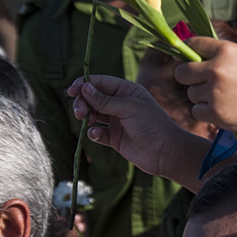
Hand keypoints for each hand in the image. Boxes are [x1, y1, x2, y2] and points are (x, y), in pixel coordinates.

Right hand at [69, 74, 187, 176]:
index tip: (71, 91)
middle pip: (92, 98)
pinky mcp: (114, 138)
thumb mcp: (129, 108)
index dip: (83, 85)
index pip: (99, 82)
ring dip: (85, 116)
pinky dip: (93, 133)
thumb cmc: (152, 125)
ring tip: (87, 121)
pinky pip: (96, 132)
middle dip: (82, 103)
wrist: (165, 153)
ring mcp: (116, 121)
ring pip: (92, 114)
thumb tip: (84, 87)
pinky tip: (98, 134)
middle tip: (80, 112)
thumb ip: (105, 100)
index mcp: (126, 90)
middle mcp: (120, 104)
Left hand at [174, 36, 236, 140]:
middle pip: (182, 72)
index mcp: (227, 50)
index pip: (193, 44)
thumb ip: (222, 58)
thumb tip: (192, 59)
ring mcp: (214, 91)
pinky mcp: (215, 112)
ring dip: (203, 99)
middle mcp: (217, 68)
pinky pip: (196, 112)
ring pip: (191, 94)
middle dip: (189, 79)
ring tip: (227, 100)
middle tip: (204, 85)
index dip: (190, 53)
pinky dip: (208, 114)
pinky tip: (226, 112)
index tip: (193, 61)